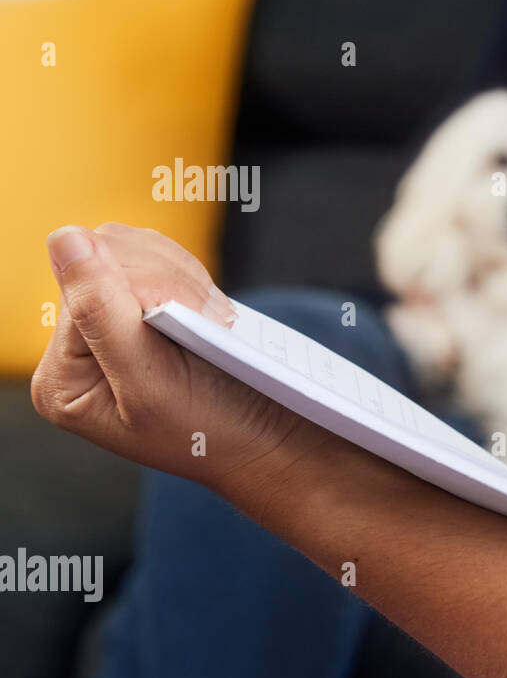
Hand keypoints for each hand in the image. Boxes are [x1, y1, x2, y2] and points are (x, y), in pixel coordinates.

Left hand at [30, 224, 331, 494]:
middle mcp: (75, 349)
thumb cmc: (215, 428)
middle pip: (102, 258)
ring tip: (214, 320)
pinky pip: (151, 256)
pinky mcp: (142, 309)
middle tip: (214, 322)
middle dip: (165, 279)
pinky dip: (188, 274)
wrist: (271, 439)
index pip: (83, 289)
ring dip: (180, 274)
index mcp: (63, 379)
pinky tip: (209, 310)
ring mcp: (107, 326)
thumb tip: (65, 237)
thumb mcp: (151, 380)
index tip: (201, 321)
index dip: (144, 289)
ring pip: (127, 248)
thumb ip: (100, 312)